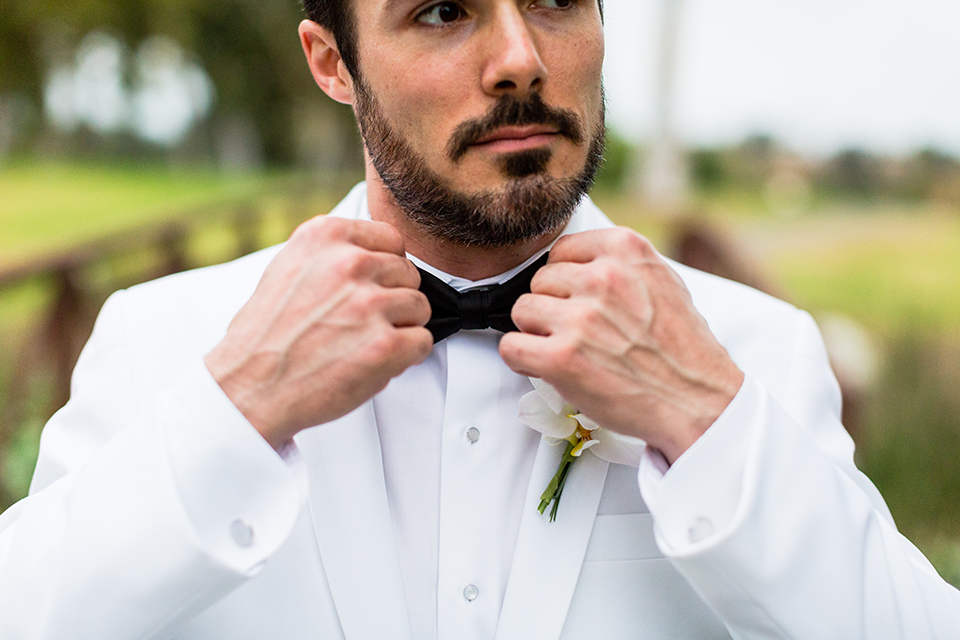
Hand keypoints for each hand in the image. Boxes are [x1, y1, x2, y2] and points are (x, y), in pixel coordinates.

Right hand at [205, 217, 432, 448]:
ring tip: (363, 343)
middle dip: (392, 300)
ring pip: (420, 307)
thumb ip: (331, 254)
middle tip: (361, 324)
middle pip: (409, 274)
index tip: (367, 289)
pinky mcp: (385, 344)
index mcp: (325, 237)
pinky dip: (406, 357)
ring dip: (400, 328)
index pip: (391, 239)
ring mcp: (369, 304)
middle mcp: (349, 264)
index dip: (384, 269)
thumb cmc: (268, 336)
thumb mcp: (288, 268)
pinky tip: (374, 362)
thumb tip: (373, 253)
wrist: (249, 387)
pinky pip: (423, 342)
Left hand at [500, 228, 743, 464]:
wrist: (698, 401)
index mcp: (625, 250)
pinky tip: (547, 367)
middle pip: (539, 281)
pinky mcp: (563, 357)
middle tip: (578, 333)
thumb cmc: (683, 350)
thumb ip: (620, 266)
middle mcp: (602, 278)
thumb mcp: (662, 281)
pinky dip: (523, 360)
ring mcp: (581, 318)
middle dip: (552, 308)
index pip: (562, 251)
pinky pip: (511, 347)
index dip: (566, 281)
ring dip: (537, 333)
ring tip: (567, 350)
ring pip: (522, 311)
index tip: (577, 301)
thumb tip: (578, 266)